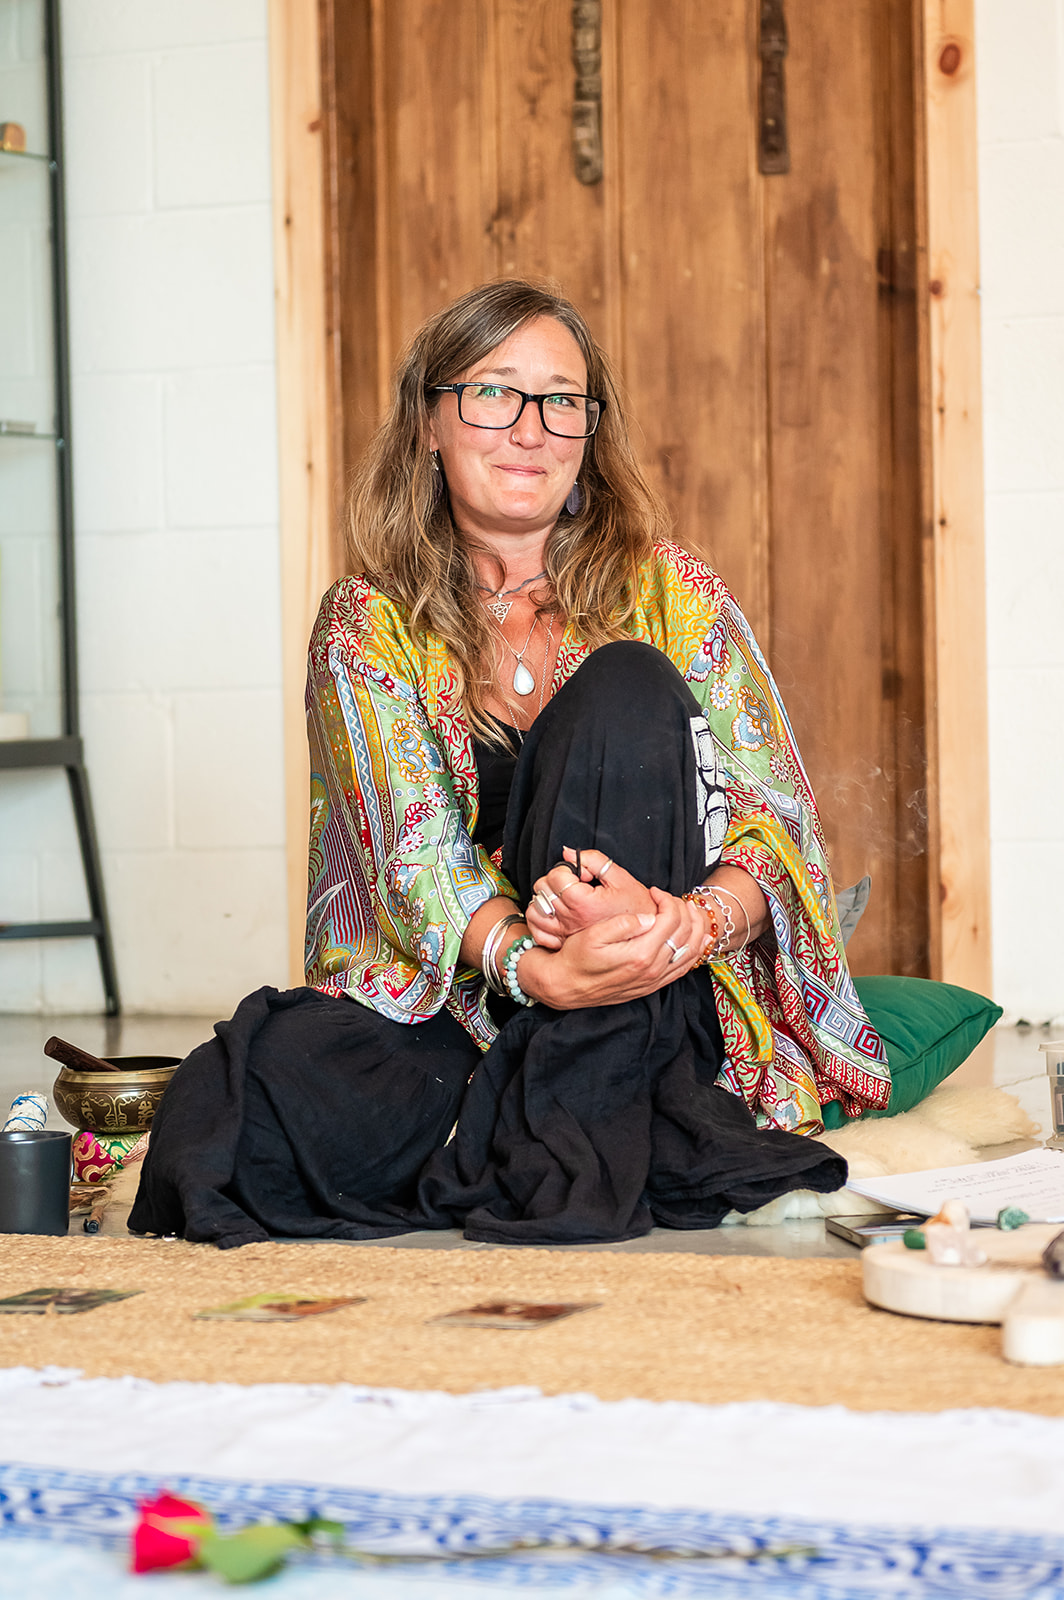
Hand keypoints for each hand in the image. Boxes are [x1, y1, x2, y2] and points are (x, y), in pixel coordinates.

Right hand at [518, 887, 713, 1009]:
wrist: (567, 986)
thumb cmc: (577, 958)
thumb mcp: (593, 935)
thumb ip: (623, 924)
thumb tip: (649, 916)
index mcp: (640, 954)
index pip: (670, 920)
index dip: (667, 900)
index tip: (654, 891)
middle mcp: (653, 969)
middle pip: (685, 933)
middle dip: (683, 909)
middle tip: (670, 898)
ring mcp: (655, 979)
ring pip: (691, 950)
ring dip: (695, 927)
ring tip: (688, 911)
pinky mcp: (653, 985)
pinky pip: (685, 967)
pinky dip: (696, 950)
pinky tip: (699, 938)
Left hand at [524, 847, 655, 950]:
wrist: (645, 936)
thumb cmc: (637, 908)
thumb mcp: (620, 877)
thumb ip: (593, 860)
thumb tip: (568, 853)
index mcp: (584, 903)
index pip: (555, 876)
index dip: (566, 869)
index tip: (581, 874)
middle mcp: (571, 919)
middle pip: (542, 889)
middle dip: (555, 880)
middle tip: (574, 883)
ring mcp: (565, 933)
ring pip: (535, 910)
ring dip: (545, 898)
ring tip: (563, 897)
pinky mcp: (562, 943)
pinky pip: (537, 930)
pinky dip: (540, 919)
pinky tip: (554, 913)